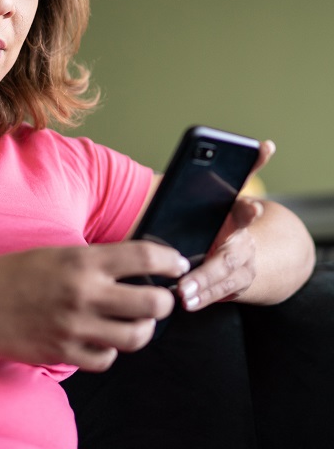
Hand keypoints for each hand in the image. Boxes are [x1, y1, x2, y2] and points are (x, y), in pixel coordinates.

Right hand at [0, 241, 189, 371]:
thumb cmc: (8, 274)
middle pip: (153, 303)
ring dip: (141, 329)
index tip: (176, 264)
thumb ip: (91, 261)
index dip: (170, 260)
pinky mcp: (64, 354)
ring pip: (136, 337)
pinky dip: (109, 351)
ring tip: (133, 322)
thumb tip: (132, 268)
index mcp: (81, 260)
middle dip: (165, 301)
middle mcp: (83, 293)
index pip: (143, 256)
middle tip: (160, 298)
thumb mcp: (53, 253)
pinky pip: (107, 360)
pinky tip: (99, 339)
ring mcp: (75, 327)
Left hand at [176, 140, 273, 310]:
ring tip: (184, 294)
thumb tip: (264, 145)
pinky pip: (219, 294)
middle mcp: (243, 245)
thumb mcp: (229, 195)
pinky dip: (204, 299)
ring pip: (224, 281)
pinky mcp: (233, 287)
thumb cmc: (228, 218)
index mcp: (239, 218)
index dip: (249, 210)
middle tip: (189, 280)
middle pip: (230, 257)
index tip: (252, 208)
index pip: (246, 212)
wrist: (255, 255)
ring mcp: (241, 269)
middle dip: (211, 269)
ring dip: (204, 288)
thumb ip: (237, 172)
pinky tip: (188, 303)